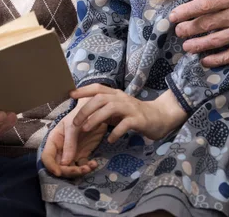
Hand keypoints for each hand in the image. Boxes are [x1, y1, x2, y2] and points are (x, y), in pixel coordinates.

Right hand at [41, 100, 106, 177]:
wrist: (96, 111)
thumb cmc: (80, 115)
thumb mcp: (72, 126)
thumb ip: (69, 144)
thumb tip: (65, 164)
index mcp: (54, 140)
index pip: (47, 157)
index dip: (50, 166)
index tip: (59, 172)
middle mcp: (61, 149)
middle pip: (59, 167)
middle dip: (68, 171)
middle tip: (80, 170)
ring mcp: (72, 153)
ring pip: (71, 169)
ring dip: (79, 172)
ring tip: (89, 167)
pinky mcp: (83, 155)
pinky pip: (83, 166)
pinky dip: (88, 168)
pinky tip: (94, 164)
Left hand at [71, 85, 185, 142]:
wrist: (159, 117)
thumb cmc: (134, 113)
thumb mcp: (118, 108)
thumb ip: (104, 108)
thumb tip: (84, 112)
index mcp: (115, 94)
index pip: (97, 88)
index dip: (83, 90)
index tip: (70, 95)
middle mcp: (121, 98)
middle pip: (100, 98)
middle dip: (85, 109)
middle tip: (74, 123)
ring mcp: (130, 108)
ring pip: (110, 108)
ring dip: (96, 119)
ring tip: (86, 129)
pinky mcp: (138, 120)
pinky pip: (125, 124)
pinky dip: (115, 132)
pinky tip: (110, 140)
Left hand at [169, 0, 228, 66]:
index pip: (204, 5)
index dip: (186, 11)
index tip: (173, 16)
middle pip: (207, 23)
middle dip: (189, 28)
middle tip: (177, 32)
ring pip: (216, 40)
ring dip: (199, 45)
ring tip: (186, 47)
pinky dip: (218, 59)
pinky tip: (206, 60)